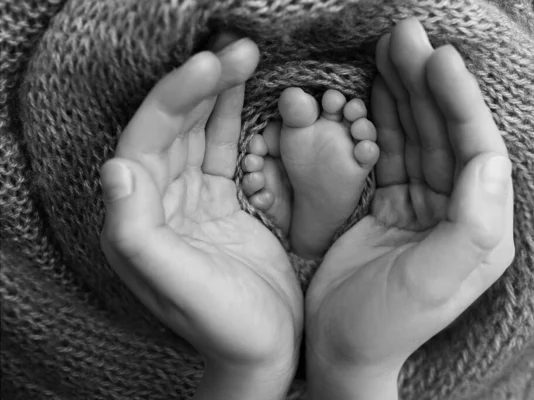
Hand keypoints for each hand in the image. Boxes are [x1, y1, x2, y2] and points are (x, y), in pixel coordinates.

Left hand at [100, 38, 302, 397]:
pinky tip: (244, 91)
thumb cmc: (223, 326)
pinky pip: (225, 151)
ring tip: (244, 55)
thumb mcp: (180, 285)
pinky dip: (234, 120)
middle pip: (174, 128)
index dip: (175, 99)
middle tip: (237, 49)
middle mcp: (157, 204)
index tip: (208, 65)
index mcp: (137, 221)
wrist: (266, 349)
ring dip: (218, 94)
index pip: (147, 141)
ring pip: (200, 133)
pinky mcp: (222, 202)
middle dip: (202, 85)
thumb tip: (116, 169)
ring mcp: (191, 200)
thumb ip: (138, 233)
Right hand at [305, 19, 514, 398]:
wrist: (339, 349)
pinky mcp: (390, 203)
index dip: (461, 103)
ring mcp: (422, 204)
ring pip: (417, 135)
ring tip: (392, 46)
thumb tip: (491, 161)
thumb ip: (470, 226)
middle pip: (446, 134)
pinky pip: (391, 151)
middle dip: (428, 84)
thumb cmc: (384, 326)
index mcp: (479, 230)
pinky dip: (383, 117)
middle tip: (406, 35)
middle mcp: (457, 211)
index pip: (479, 152)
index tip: (440, 60)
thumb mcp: (432, 284)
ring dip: (406, 91)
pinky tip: (377, 87)